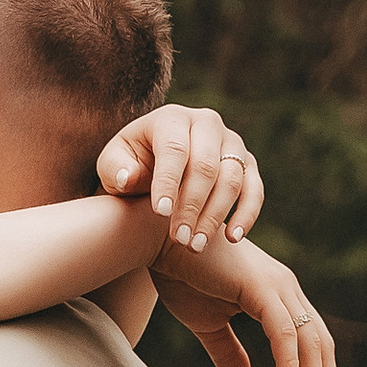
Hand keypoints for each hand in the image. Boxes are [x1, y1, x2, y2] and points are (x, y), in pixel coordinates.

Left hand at [98, 104, 262, 250]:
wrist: (154, 171)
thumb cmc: (129, 167)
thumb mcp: (113, 166)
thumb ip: (115, 170)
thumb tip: (128, 177)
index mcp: (171, 119)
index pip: (174, 149)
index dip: (169, 182)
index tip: (161, 213)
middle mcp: (206, 123)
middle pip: (206, 165)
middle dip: (192, 205)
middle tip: (179, 239)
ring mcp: (230, 142)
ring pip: (231, 179)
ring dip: (215, 216)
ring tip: (196, 246)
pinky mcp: (246, 163)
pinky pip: (254, 188)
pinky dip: (247, 213)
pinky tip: (233, 238)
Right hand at [153, 236, 340, 366]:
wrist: (160, 242)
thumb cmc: (182, 277)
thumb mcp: (207, 325)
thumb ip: (228, 354)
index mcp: (277, 296)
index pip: (312, 340)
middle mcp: (285, 288)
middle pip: (319, 342)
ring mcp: (276, 286)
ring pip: (308, 339)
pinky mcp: (259, 287)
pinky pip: (283, 330)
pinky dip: (289, 360)